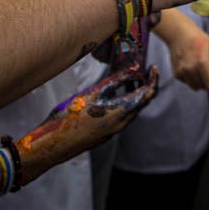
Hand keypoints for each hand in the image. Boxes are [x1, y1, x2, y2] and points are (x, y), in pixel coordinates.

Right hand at [15, 63, 157, 183]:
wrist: (55, 143)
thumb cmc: (72, 115)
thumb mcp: (94, 92)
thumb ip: (116, 79)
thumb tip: (135, 67)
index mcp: (123, 112)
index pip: (148, 94)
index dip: (153, 79)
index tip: (153, 67)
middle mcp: (122, 123)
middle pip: (142, 102)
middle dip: (144, 85)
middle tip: (140, 70)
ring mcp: (114, 130)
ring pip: (131, 110)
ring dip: (133, 94)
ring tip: (127, 79)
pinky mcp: (105, 133)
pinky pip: (121, 116)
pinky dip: (123, 102)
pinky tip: (112, 94)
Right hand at [158, 10, 208, 90]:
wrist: (180, 34)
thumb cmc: (199, 39)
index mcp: (202, 62)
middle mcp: (190, 69)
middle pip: (203, 87)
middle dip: (208, 83)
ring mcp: (182, 72)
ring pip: (195, 86)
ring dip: (199, 82)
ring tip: (200, 71)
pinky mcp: (176, 74)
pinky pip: (187, 82)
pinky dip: (191, 79)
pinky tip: (192, 68)